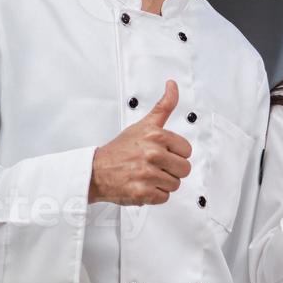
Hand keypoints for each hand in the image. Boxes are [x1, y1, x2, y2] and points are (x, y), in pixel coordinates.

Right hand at [89, 81, 191, 205]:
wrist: (96, 171)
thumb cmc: (121, 149)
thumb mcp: (144, 124)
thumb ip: (163, 106)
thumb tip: (173, 85)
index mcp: (156, 135)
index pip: (187, 150)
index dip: (175, 153)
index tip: (162, 153)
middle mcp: (152, 153)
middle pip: (184, 168)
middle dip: (171, 169)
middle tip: (154, 166)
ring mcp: (147, 174)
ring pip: (175, 184)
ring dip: (162, 183)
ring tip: (147, 175)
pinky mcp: (142, 192)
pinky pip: (164, 197)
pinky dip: (154, 195)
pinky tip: (143, 185)